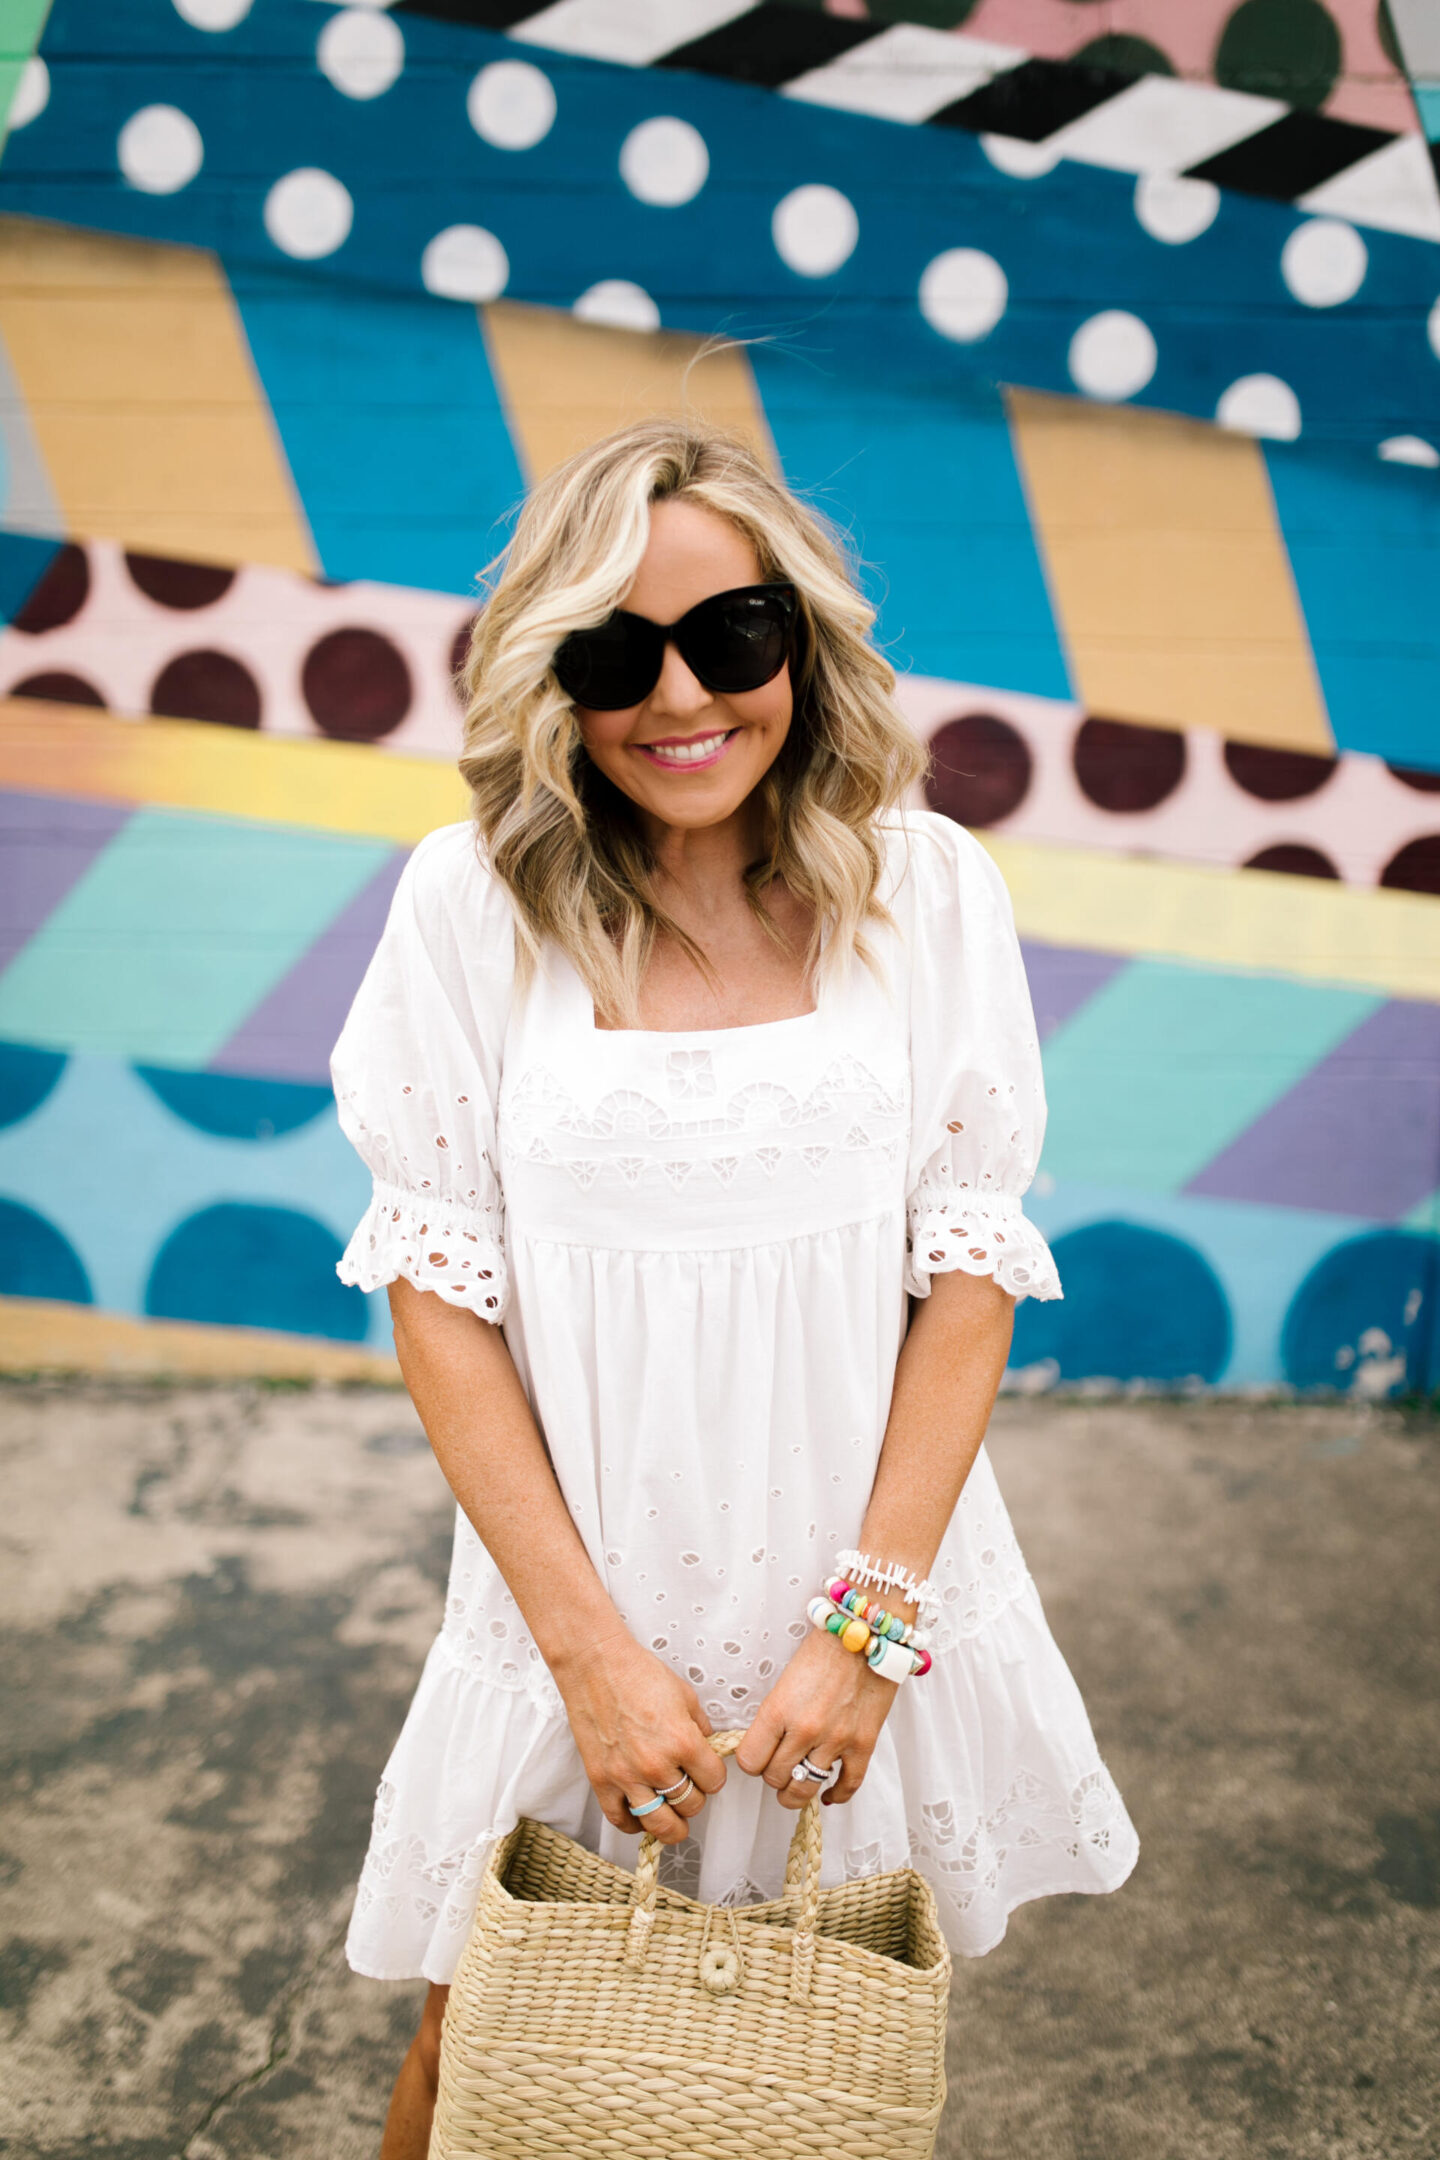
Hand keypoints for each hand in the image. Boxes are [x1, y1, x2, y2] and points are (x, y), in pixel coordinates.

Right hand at [551, 1628, 724, 1842]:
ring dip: (671, 1822)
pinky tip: (640, 1815)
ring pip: (660, 1824)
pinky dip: (634, 1825)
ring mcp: (626, 1776)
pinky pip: (621, 1821)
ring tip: (672, 1815)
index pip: (714, 1781)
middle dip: (695, 1796)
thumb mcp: (685, 1695)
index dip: (713, 1776)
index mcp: (682, 1742)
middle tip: (688, 1785)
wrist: (595, 1665)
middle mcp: (656, 1764)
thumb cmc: (638, 1673)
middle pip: (691, 1806)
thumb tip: (707, 1747)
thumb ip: (700, 1727)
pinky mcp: (601, 1781)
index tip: (707, 1771)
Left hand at [735, 1629, 896, 1809]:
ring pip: (805, 1788)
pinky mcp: (864, 1744)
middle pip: (775, 1778)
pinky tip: (829, 1793)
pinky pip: (848, 1786)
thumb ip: (775, 1716)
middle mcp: (805, 1729)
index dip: (752, 1762)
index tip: (758, 1756)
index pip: (750, 1761)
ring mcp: (836, 1740)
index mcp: (778, 1710)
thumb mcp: (785, 1680)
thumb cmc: (824, 1648)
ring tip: (797, 1784)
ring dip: (797, 1791)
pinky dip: (836, 1795)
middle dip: (774, 1775)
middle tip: (779, 1764)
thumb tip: (765, 1746)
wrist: (866, 1633)